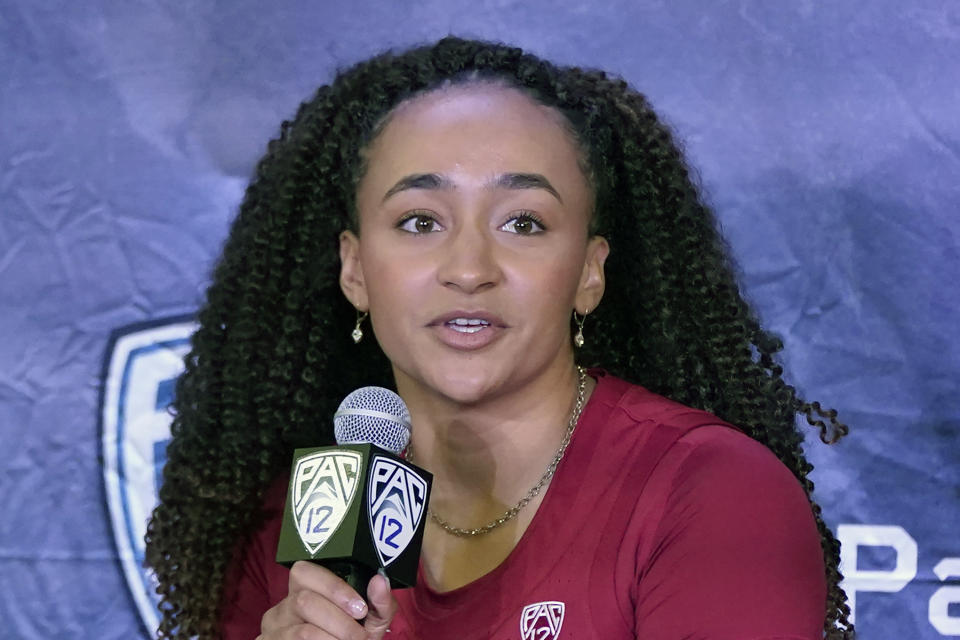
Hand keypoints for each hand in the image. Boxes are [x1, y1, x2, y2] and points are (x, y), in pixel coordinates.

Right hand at [258, 561, 396, 639]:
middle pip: (304, 602)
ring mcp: (272, 631)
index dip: (333, 588)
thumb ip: (379, 602)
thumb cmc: (352, 638)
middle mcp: (282, 607)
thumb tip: (380, 580)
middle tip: (359, 637)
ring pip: (303, 631)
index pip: (304, 571)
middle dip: (340, 622)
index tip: (360, 609)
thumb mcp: (370, 621)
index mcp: (303, 590)